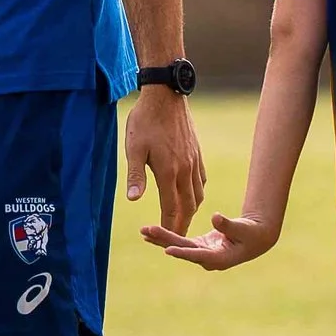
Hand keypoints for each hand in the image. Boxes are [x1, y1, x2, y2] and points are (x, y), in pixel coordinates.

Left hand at [122, 85, 204, 236]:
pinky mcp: (197, 152)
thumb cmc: (145, 120)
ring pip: (198, 194)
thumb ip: (135, 175)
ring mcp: (194, 161)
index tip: (165, 240)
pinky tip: (190, 193)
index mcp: (169, 172)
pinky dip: (197, 192)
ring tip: (183, 219)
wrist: (165, 95)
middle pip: (188, 206)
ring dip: (191, 210)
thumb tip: (133, 199)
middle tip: (177, 238)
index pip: (171, 208)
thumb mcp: (134, 148)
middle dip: (183, 224)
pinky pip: (202, 179)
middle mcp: (185, 170)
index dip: (168, 226)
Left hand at [143, 211, 276, 270]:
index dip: (182, 252)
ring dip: (161, 238)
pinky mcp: (199, 246)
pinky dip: (167, 237)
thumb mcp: (242, 229)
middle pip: (182, 248)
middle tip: (146, 231)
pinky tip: (152, 233)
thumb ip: (228, 224)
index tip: (167, 250)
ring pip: (178, 245)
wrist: (255, 239)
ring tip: (143, 232)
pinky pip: (180, 242)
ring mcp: (202, 253)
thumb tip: (214, 217)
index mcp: (219, 258)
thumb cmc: (251, 234)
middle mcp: (207, 258)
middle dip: (164, 240)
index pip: (197, 255)